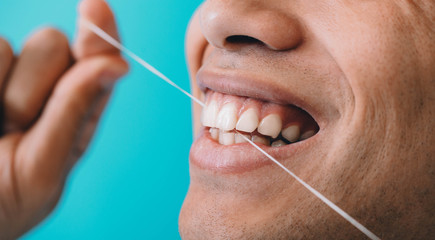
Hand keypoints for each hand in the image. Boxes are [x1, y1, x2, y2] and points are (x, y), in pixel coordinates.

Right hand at [0, 0, 127, 237]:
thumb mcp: (40, 169)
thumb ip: (74, 112)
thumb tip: (118, 64)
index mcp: (73, 112)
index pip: (95, 62)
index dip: (99, 34)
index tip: (96, 8)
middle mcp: (40, 89)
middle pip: (52, 43)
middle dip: (34, 82)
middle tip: (12, 126)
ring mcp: (0, 78)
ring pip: (5, 45)